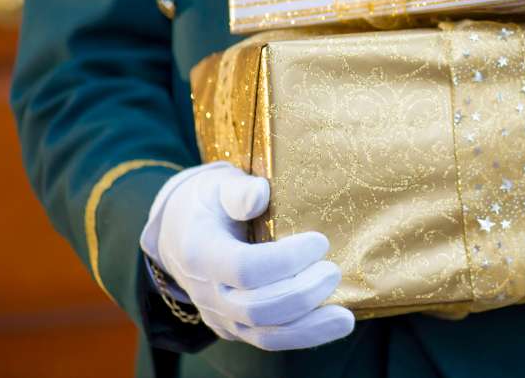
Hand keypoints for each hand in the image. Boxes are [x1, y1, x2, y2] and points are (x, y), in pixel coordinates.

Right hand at [140, 162, 354, 349]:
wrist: (179, 232)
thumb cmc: (209, 202)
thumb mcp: (219, 185)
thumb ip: (238, 191)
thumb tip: (259, 195)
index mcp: (201, 252)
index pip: (245, 268)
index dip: (286, 260)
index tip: (320, 242)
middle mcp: (207, 292)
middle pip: (257, 309)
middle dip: (302, 294)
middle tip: (333, 271)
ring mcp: (219, 315)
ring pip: (264, 335)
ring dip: (309, 328)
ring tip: (344, 318)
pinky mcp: (234, 327)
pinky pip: (268, 340)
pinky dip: (303, 336)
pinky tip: (332, 325)